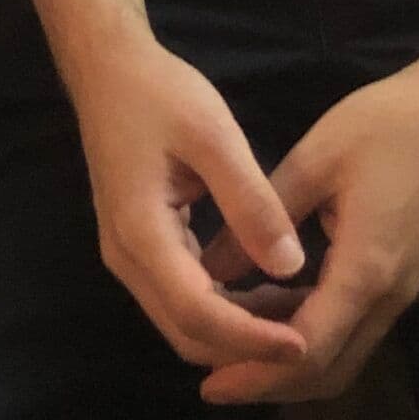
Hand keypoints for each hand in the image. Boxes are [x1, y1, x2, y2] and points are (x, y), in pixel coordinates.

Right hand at [71, 34, 310, 384]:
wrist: (108, 70)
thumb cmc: (159, 94)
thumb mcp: (213, 134)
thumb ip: (250, 201)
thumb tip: (290, 266)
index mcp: (141, 232)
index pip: (197, 313)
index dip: (250, 337)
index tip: (303, 343)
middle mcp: (127, 258)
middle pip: (187, 333)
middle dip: (246, 349)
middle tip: (311, 337)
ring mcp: (129, 256)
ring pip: (184, 322)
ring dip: (238, 333)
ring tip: (299, 318)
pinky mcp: (140, 247)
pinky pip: (183, 297)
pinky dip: (226, 309)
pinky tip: (267, 293)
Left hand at [196, 58, 418, 406]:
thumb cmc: (386, 124)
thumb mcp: (314, 159)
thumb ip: (260, 218)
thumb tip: (210, 267)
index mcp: (366, 269)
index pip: (309, 351)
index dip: (257, 374)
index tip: (209, 385)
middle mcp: (391, 296)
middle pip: (331, 371)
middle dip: (271, 383)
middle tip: (214, 380)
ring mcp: (406, 290)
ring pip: (347, 353)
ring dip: (292, 359)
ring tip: (233, 344)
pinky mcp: (410, 276)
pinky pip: (359, 325)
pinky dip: (315, 330)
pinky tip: (273, 305)